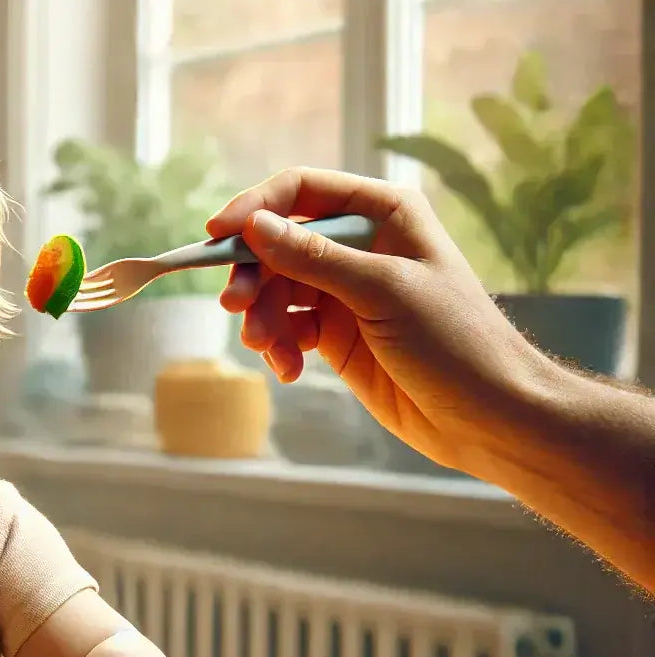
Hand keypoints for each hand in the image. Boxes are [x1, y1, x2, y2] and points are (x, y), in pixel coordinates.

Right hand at [206, 166, 548, 474]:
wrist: (489, 416)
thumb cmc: (456, 342)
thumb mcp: (384, 292)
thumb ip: (316, 259)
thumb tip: (254, 227)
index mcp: (384, 214)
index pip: (301, 191)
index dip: (255, 208)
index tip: (216, 235)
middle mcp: (361, 245)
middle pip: (277, 243)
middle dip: (253, 276)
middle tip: (236, 309)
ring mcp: (346, 291)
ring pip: (275, 290)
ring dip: (263, 319)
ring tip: (268, 350)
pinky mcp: (337, 335)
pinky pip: (287, 328)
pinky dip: (278, 347)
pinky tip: (289, 369)